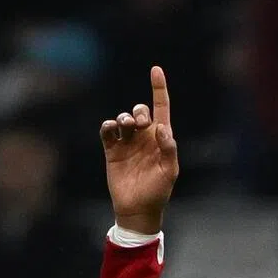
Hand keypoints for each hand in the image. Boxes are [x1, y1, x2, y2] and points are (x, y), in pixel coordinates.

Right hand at [99, 66, 178, 234]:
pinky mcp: (112, 150)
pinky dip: (108, 125)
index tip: (156, 69)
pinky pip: (108, 131)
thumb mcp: (170, 171)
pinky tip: (112, 128)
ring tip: (126, 126)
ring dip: (124, 118)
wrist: (137, 208)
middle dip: (140, 111)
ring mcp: (127, 142)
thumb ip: (168, 148)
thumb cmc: (158, 191)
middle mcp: (144, 137)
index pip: (161, 108)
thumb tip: (161, 128)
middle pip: (141, 111)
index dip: (159, 89)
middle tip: (139, 123)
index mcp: (161, 139)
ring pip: (123, 119)